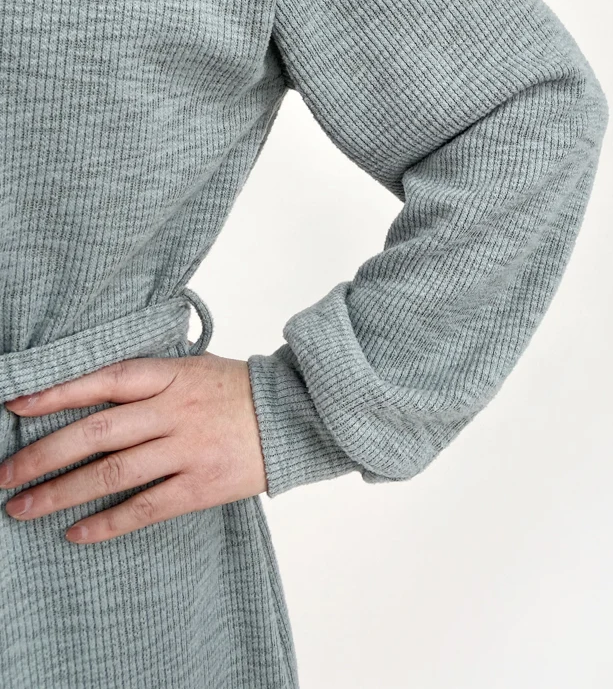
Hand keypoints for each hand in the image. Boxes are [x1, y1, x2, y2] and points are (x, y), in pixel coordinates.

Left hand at [0, 352, 267, 543]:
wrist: (296, 416)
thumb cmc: (237, 391)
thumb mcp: (193, 368)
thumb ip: (148, 379)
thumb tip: (89, 392)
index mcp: (171, 374)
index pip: (103, 380)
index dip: (57, 392)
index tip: (15, 405)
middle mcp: (174, 410)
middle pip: (96, 432)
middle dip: (42, 456)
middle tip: (4, 476)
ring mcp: (188, 449)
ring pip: (112, 473)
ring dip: (61, 493)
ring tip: (22, 508)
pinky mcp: (201, 486)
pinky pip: (144, 507)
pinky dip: (106, 523)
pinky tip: (76, 532)